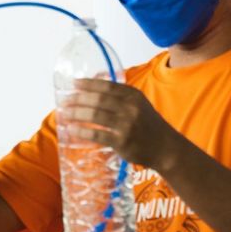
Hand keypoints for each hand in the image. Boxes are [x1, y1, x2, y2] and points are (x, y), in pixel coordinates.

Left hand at [59, 78, 180, 169]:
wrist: (165, 148)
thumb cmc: (148, 124)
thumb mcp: (139, 104)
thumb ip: (120, 96)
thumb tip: (92, 87)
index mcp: (134, 96)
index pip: (107, 86)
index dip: (88, 84)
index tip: (74, 84)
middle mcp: (131, 108)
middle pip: (98, 100)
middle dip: (78, 99)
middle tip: (65, 101)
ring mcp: (126, 125)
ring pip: (95, 115)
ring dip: (76, 113)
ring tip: (65, 113)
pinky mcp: (122, 142)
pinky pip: (97, 134)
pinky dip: (82, 131)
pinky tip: (72, 129)